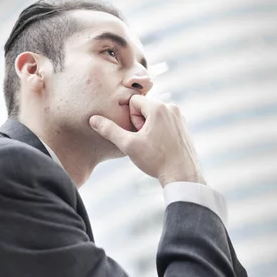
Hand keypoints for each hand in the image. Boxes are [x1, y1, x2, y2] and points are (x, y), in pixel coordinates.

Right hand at [89, 95, 205, 186]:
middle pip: (144, 108)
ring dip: (148, 128)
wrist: (183, 175)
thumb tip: (93, 119)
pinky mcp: (183, 126)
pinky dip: (159, 132)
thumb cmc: (157, 160)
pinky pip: (165, 122)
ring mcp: (180, 117)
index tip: (137, 134)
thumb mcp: (129, 145)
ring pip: (154, 116)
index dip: (130, 119)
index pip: (133, 101)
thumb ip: (110, 130)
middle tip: (144, 141)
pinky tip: (161, 147)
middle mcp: (171, 108)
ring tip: (153, 145)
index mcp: (159, 108)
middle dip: (139, 123)